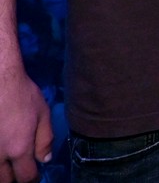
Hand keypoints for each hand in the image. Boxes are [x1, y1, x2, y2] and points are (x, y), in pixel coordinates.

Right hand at [0, 63, 52, 182]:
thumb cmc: (21, 94)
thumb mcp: (43, 114)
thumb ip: (45, 139)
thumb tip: (45, 159)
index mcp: (19, 149)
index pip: (26, 177)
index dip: (32, 179)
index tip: (34, 175)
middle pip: (4, 181)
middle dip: (14, 178)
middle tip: (19, 170)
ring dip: (1, 172)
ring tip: (9, 164)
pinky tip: (0, 153)